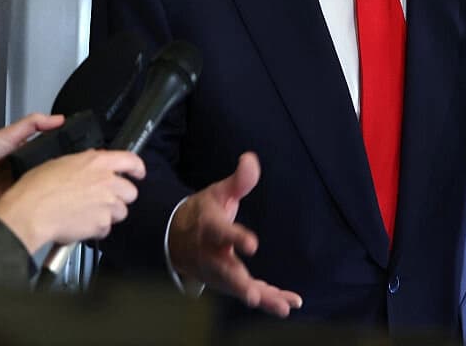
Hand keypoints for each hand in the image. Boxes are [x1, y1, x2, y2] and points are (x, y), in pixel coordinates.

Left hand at [0, 112, 64, 225]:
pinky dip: (37, 193)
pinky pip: (32, 196)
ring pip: (41, 181)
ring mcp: (19, 185)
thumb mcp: (7, 134)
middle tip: (72, 160)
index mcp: (19, 151)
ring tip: (61, 174)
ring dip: (47, 179)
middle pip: (45, 166)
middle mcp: (20, 168)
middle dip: (56, 164)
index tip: (76, 143)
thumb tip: (58, 118)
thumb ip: (32, 124)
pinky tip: (47, 189)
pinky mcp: (17, 200)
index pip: (46, 148)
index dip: (59, 146)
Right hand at [0, 149, 145, 252]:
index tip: (138, 173)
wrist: (30, 212)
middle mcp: (107, 182)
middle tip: (104, 199)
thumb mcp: (62, 162)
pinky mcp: (101, 224)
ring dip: (109, 214)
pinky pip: (106, 228)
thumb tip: (92, 166)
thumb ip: (85, 164)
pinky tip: (81, 224)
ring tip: (88, 213)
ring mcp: (106, 204)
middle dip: (120, 197)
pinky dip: (97, 229)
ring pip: (121, 212)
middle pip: (131, 191)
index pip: (131, 160)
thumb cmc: (38, 187)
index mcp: (97, 162)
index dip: (137, 168)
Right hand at [168, 152, 302, 317]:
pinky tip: (289, 303)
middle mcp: (212, 255)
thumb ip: (238, 181)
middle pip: (225, 272)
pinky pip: (249, 293)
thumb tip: (251, 159)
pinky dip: (268, 299)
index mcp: (211, 229)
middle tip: (253, 296)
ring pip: (239, 288)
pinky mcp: (228, 283)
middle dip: (240, 284)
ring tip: (282, 306)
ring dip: (261, 298)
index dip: (237, 238)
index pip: (223, 233)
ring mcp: (219, 273)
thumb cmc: (203, 213)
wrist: (176, 238)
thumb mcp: (218, 193)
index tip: (253, 244)